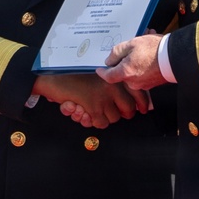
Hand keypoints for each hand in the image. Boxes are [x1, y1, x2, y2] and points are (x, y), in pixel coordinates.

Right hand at [31, 72, 147, 128]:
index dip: (142, 103)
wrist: (55, 78)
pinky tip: (87, 114)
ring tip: (96, 111)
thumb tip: (130, 98)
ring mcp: (103, 96)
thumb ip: (111, 83)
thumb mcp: (97, 75)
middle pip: (128, 109)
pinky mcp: (93, 106)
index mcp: (114, 76)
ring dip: (106, 117)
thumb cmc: (73, 75)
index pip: (137, 91)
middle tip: (115, 112)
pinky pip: (101, 123)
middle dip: (123, 114)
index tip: (144, 109)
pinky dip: (94, 122)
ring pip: (114, 118)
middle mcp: (112, 85)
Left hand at [96, 32, 165, 92]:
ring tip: (144, 46)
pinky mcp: (153, 83)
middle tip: (130, 47)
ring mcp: (144, 84)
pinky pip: (144, 74)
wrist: (176, 57)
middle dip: (124, 60)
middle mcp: (133, 82)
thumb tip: (109, 60)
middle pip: (122, 73)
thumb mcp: (131, 44)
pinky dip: (144, 65)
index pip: (109, 77)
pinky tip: (150, 53)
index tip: (100, 70)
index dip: (103, 73)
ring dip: (136, 61)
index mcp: (125, 73)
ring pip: (134, 72)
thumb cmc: (154, 50)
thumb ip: (117, 53)